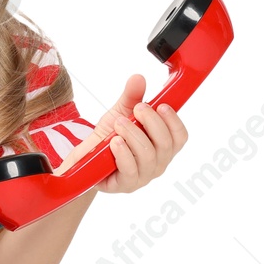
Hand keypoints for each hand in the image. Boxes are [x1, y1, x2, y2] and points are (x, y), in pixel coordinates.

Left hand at [84, 74, 188, 193]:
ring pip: (148, 155)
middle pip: (166, 145)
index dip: (174, 121)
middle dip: (152, 123)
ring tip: (119, 122)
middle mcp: (158, 163)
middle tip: (138, 108)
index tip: (161, 105)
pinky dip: (123, 153)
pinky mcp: (125, 185)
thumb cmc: (108, 137)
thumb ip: (131, 97)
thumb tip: (138, 77)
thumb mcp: (120, 112)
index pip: (180, 137)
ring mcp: (143, 176)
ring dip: (134, 134)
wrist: (83, 158)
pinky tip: (115, 142)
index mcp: (163, 146)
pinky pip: (130, 170)